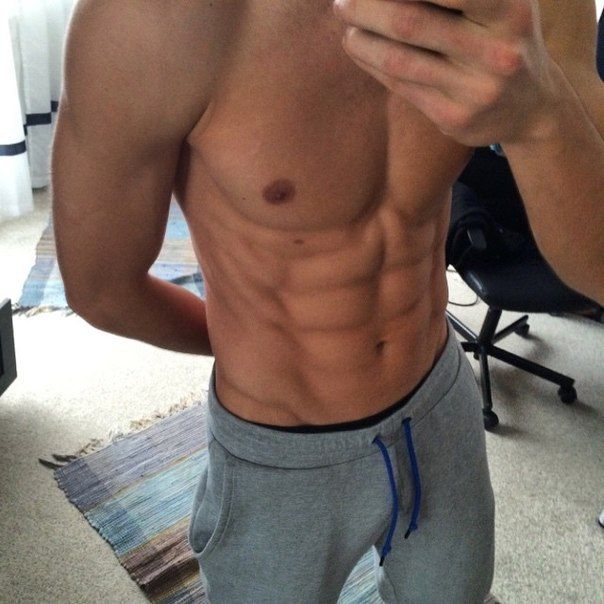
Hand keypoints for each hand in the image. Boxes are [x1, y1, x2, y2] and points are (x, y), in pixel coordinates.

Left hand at [333, 0, 560, 146]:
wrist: (533, 107)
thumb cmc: (506, 39)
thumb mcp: (502, 3)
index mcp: (511, 10)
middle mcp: (497, 51)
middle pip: (412, 23)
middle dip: (369, 7)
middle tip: (341, 0)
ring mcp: (475, 89)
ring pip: (400, 60)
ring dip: (363, 39)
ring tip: (345, 20)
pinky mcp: (454, 117)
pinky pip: (401, 86)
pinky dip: (373, 64)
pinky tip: (358, 47)